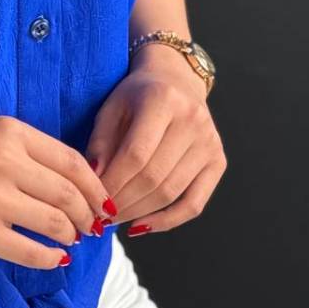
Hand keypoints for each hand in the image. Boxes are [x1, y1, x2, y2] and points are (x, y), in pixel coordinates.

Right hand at [0, 115, 113, 269]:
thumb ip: (29, 154)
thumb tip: (77, 188)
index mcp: (9, 132)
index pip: (72, 162)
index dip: (95, 187)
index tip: (102, 202)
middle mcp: (4, 162)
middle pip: (69, 194)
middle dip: (88, 215)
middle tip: (90, 226)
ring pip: (55, 223)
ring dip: (71, 236)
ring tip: (71, 239)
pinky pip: (31, 251)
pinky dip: (50, 258)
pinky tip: (54, 258)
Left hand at [86, 43, 226, 234]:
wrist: (175, 81)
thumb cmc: (135, 97)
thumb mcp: (110, 109)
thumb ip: (100, 144)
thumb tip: (93, 184)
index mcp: (163, 101)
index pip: (135, 155)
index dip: (111, 183)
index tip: (90, 200)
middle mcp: (193, 120)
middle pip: (153, 177)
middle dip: (121, 203)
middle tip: (97, 217)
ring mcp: (210, 142)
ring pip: (171, 193)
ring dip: (138, 213)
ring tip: (113, 220)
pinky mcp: (218, 161)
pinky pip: (194, 203)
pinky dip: (167, 221)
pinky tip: (141, 226)